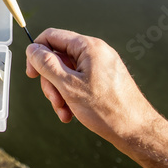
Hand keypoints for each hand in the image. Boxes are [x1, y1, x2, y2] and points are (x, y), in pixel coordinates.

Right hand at [25, 28, 159, 147]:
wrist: (136, 131)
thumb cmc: (107, 109)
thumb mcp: (68, 86)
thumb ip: (47, 64)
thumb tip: (32, 49)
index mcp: (89, 47)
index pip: (52, 36)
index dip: (36, 53)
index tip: (31, 74)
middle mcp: (96, 52)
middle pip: (59, 57)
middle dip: (51, 81)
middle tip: (54, 100)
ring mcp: (101, 66)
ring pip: (67, 72)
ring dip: (60, 92)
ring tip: (64, 111)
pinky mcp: (104, 79)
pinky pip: (79, 81)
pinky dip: (71, 96)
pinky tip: (71, 113)